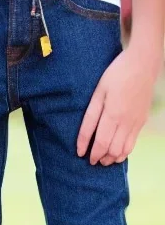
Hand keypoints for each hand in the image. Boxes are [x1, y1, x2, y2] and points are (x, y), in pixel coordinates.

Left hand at [77, 46, 160, 165]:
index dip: (89, 151)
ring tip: (103, 160)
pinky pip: (133, 143)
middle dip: (100, 158)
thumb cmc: (115, 75)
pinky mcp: (142, 120)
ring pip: (124, 149)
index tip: (81, 156)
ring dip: (112, 158)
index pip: (99, 141)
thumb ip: (91, 116)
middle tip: (91, 161)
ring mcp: (136, 122)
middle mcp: (125, 121)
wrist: (143, 64)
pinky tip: (117, 153)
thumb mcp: (98, 93)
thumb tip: (85, 137)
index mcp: (112, 114)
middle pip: (112, 149)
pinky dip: (124, 152)